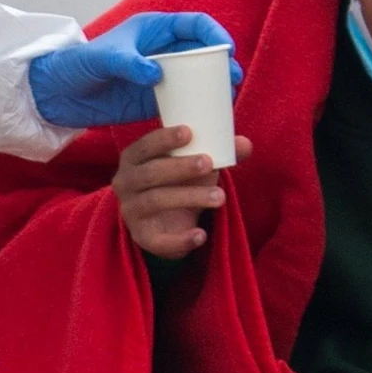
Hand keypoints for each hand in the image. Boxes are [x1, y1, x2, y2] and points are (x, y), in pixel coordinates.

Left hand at [27, 12, 242, 127]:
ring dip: (213, 88)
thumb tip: (156, 74)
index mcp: (153, 30)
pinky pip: (183, 102)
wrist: (58, 93)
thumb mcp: (102, 59)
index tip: (226, 50)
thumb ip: (128, 63)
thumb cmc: (77, 64)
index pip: (193, 25)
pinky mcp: (153, 101)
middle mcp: (161, 51)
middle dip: (221, 64)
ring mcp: (160, 77)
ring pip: (197, 79)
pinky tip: (207, 119)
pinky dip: (197, 108)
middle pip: (202, 53)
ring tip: (226, 101)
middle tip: (233, 80)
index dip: (214, 34)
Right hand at [112, 126, 253, 258]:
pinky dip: (180, 239)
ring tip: (219, 197)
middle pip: (150, 173)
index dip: (164, 138)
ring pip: (156, 201)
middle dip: (180, 167)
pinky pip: (158, 240)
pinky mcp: (141, 236)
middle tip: (209, 163)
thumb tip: (246, 144)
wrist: (164, 222)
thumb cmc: (177, 181)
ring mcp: (130, 210)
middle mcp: (125, 183)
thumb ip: (220, 153)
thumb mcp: (195, 165)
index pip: (144, 145)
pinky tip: (201, 235)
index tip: (189, 132)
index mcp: (133, 158)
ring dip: (189, 197)